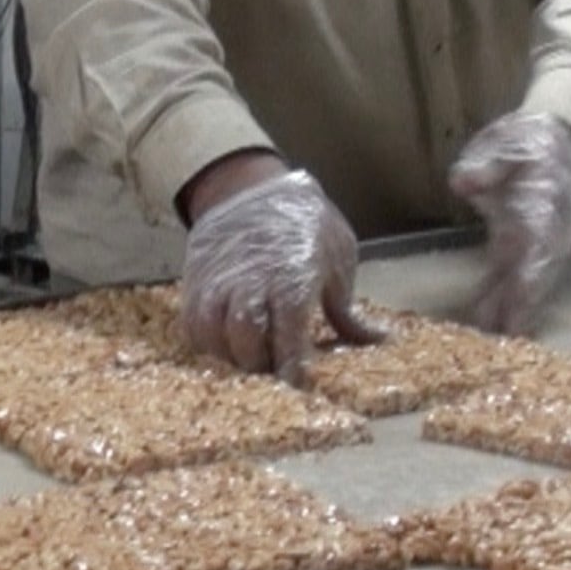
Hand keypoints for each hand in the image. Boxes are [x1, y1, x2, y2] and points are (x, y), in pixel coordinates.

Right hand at [179, 169, 387, 376]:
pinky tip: (227, 345)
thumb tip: (378, 341)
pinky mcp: (195, 281)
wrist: (250, 184)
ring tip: (251, 359)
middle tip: (276, 372)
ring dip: (233, 357)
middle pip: (247, 342)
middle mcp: (251, 282)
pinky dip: (208, 343)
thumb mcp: (337, 257)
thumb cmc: (304, 222)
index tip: (299, 385)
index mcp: (293, 278)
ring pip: (215, 336)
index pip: (289, 338)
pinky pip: (193, 325)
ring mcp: (218, 281)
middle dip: (261, 367)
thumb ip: (347, 308)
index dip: (293, 369)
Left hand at [448, 113, 570, 336]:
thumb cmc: (529, 143)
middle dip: (520, 307)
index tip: (519, 301)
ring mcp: (541, 245)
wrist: (557, 143)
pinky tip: (481, 323)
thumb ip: (486, 163)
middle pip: (537, 276)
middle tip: (500, 341)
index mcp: (548, 203)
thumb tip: (463, 183)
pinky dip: (500, 301)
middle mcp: (551, 232)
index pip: (541, 244)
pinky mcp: (525, 250)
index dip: (530, 276)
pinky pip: (512, 280)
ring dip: (508, 312)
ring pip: (526, 284)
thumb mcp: (507, 142)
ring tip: (486, 342)